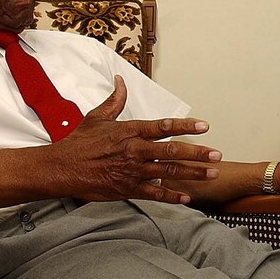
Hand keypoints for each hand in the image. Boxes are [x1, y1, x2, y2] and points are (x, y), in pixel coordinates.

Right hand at [48, 75, 221, 203]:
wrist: (62, 168)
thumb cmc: (79, 142)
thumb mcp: (97, 117)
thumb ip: (114, 101)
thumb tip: (121, 81)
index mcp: (129, 131)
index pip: (163, 126)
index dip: (185, 126)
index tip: (203, 126)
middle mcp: (134, 150)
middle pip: (172, 151)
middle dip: (198, 153)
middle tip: (217, 155)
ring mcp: (132, 171)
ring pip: (169, 172)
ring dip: (193, 173)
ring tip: (212, 173)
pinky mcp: (127, 189)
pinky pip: (154, 193)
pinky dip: (171, 196)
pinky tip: (187, 197)